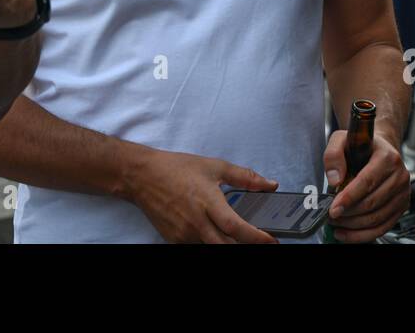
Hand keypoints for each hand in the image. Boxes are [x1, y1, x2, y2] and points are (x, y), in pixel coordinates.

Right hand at [124, 147, 279, 242]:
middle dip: (244, 247)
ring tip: (234, 236)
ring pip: (212, 248)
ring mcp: (184, 233)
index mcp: (208, 201)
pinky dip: (208, 241)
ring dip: (226, 244)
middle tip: (259, 244)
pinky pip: (197, 246)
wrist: (142, 176)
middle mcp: (196, 222)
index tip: (272, 240)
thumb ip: (244, 177)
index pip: (236, 228)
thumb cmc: (177, 168)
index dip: (256, 238)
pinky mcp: (174, 239)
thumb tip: (270, 184)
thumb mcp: (214, 166)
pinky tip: (213, 233)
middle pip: (225, 246)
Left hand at [323, 129, 410, 241]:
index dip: (349, 197)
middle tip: (330, 215)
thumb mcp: (342, 139)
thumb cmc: (361, 146)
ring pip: (377, 218)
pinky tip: (346, 233)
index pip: (367, 182)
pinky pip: (383, 227)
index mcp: (387, 157)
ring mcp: (403, 193)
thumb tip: (335, 180)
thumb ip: (333, 154)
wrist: (379, 150)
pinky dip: (362, 234)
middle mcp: (400, 176)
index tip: (333, 208)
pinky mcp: (402, 207)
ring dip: (353, 225)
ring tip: (336, 223)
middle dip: (348, 213)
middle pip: (372, 202)